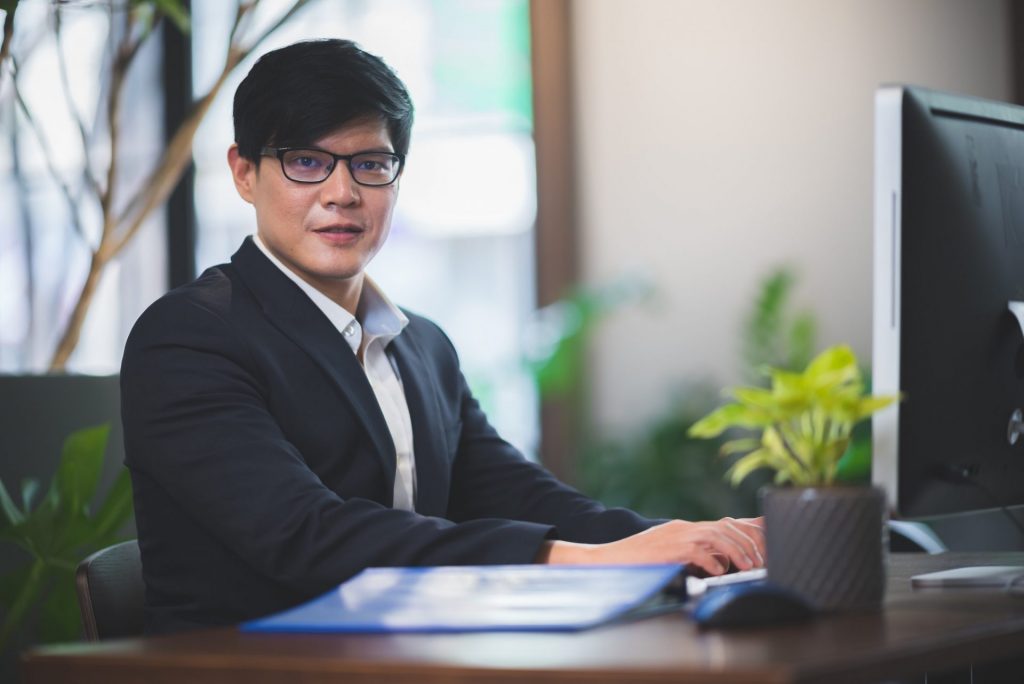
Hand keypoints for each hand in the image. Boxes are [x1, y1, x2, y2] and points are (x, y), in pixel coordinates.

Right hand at [537, 517, 764, 575]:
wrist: (610, 559)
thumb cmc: (640, 561)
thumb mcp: (672, 554)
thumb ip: (695, 555)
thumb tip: (721, 563)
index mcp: (687, 528)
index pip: (726, 522)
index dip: (750, 529)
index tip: (769, 538)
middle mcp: (685, 527)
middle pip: (726, 526)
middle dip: (749, 541)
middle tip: (763, 558)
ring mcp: (677, 536)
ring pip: (717, 535)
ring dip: (737, 551)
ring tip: (750, 566)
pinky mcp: (670, 549)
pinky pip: (697, 551)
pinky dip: (712, 561)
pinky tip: (719, 571)